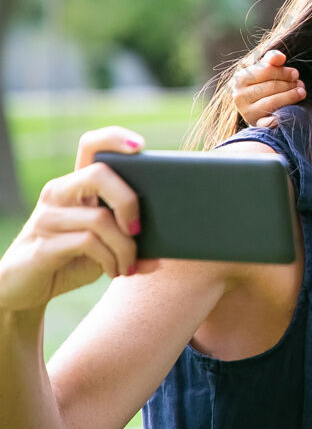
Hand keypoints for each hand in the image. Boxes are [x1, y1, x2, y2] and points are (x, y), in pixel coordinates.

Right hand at [0, 127, 144, 312]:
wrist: (25, 290)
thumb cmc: (72, 259)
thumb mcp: (105, 243)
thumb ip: (130, 236)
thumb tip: (169, 246)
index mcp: (76, 186)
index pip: (91, 145)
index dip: (114, 138)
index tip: (141, 146)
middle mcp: (59, 194)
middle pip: (99, 174)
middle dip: (129, 201)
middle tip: (139, 230)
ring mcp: (47, 218)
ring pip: (99, 217)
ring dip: (125, 246)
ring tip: (130, 265)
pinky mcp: (42, 246)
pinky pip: (88, 243)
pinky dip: (110, 259)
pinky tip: (115, 271)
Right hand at [231, 49, 304, 127]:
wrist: (258, 107)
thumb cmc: (264, 83)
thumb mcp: (266, 68)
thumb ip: (272, 59)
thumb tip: (281, 57)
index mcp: (240, 78)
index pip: (266, 71)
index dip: (284, 72)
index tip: (296, 74)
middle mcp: (239, 96)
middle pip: (271, 87)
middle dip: (289, 85)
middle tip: (301, 85)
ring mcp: (247, 112)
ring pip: (272, 102)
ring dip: (291, 97)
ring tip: (301, 93)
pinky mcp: (255, 124)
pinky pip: (266, 123)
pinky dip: (276, 120)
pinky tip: (287, 115)